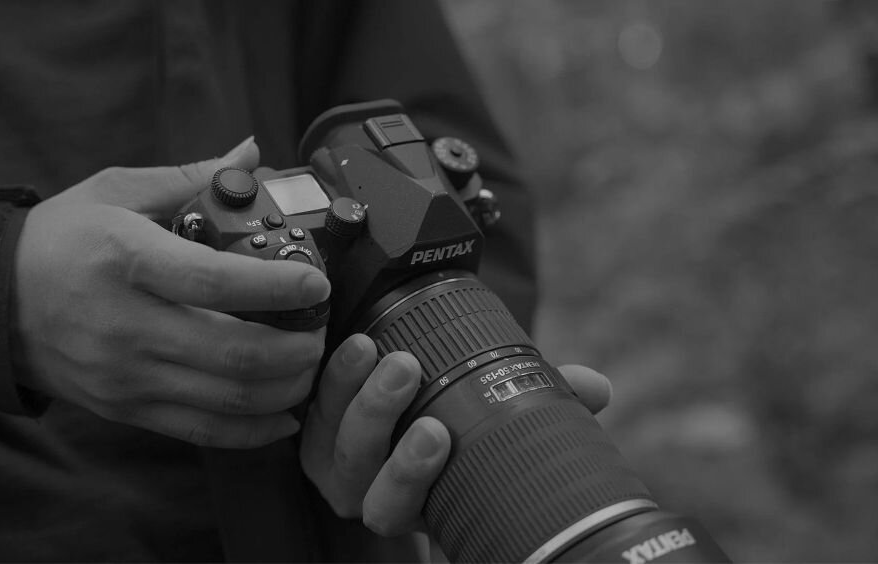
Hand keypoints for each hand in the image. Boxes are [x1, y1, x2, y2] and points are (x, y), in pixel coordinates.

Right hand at [12, 137, 329, 447]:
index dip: (278, 286)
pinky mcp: (127, 408)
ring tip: (309, 363)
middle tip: (322, 328)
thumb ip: (189, 176)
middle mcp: (128, 326)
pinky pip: (204, 431)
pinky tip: (284, 411)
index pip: (216, 282)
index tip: (317, 282)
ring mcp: (127, 376)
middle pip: (235, 353)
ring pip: (228, 399)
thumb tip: (249, 153)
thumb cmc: (58, 240)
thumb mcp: (115, 192)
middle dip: (297, 348)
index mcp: (127, 261)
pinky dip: (254, 430)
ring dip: (286, 387)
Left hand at [299, 334, 612, 535]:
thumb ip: (544, 406)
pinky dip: (330, 372)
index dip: (411, 477)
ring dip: (351, 388)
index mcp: (411, 500)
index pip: (398, 506)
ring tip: (377, 347)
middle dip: (378, 417)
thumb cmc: (466, 424)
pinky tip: (353, 342)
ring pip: (327, 432)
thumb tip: (598, 388)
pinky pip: (308, 400)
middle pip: (355, 467)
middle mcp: (365, 485)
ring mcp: (334, 454)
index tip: (440, 433)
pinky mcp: (313, 419)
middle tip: (406, 371)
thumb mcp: (502, 420)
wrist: (417, 404)